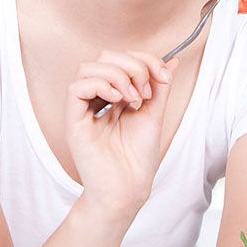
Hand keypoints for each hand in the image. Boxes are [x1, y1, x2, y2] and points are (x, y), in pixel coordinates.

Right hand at [66, 50, 178, 218]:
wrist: (128, 188)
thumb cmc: (139, 157)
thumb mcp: (155, 113)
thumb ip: (160, 86)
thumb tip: (172, 60)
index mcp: (115, 95)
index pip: (121, 59)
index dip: (143, 59)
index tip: (164, 76)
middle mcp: (97, 99)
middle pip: (104, 58)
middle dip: (132, 66)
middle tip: (146, 91)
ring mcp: (84, 109)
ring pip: (88, 68)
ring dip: (118, 75)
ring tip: (134, 99)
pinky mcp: (74, 122)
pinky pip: (76, 88)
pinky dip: (100, 86)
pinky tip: (118, 101)